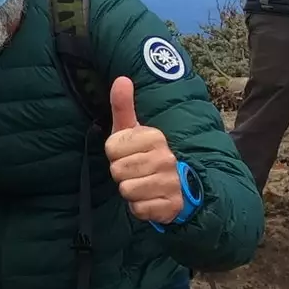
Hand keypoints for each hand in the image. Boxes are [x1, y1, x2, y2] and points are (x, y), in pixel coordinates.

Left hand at [103, 77, 183, 223]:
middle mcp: (166, 158)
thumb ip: (123, 106)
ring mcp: (171, 182)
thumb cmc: (145, 155)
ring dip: (130, 191)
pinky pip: (138, 209)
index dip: (114, 154)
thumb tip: (122, 79)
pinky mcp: (171, 205)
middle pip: (117, 171)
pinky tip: (150, 199)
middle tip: (135, 172)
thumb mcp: (132, 130)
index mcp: (154, 137)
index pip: (111, 148)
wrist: (177, 187)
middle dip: (121, 174)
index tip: (128, 154)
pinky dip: (139, 207)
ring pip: (126, 190)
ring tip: (142, 185)